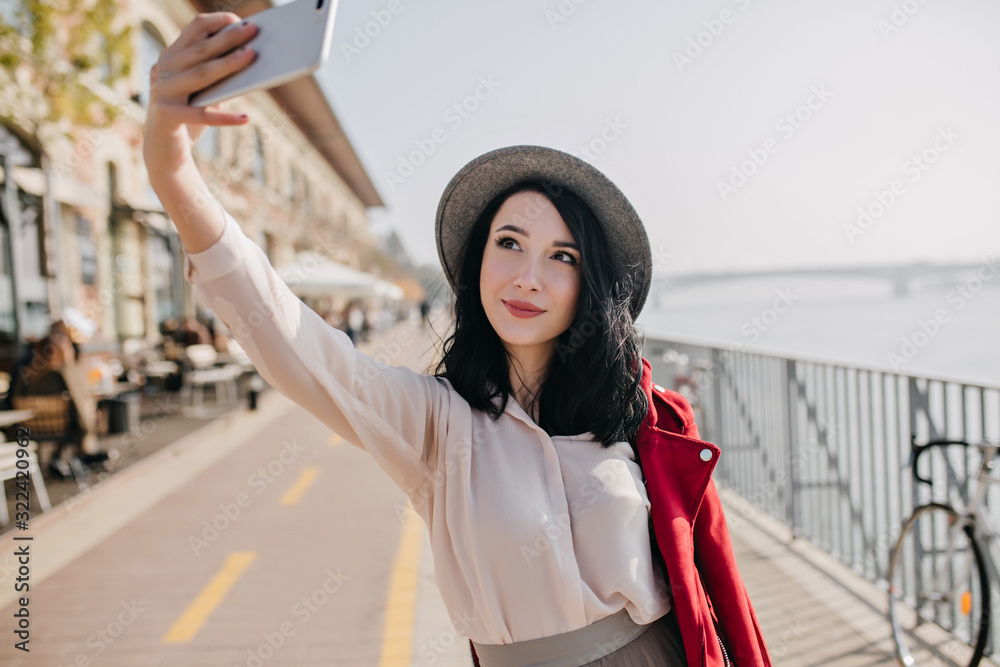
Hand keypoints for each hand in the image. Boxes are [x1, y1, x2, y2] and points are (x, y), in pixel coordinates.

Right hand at [142, 12, 257, 180]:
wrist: (164, 151)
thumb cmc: (190, 116)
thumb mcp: (205, 92)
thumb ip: (219, 75)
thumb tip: (252, 59)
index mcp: (172, 57)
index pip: (194, 29)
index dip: (218, 23)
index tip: (242, 21)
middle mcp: (163, 70)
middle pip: (201, 50)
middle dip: (228, 38)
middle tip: (253, 30)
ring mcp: (162, 91)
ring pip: (201, 75)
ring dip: (228, 65)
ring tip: (252, 57)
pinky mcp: (166, 115)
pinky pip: (201, 115)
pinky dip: (225, 117)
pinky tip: (246, 118)